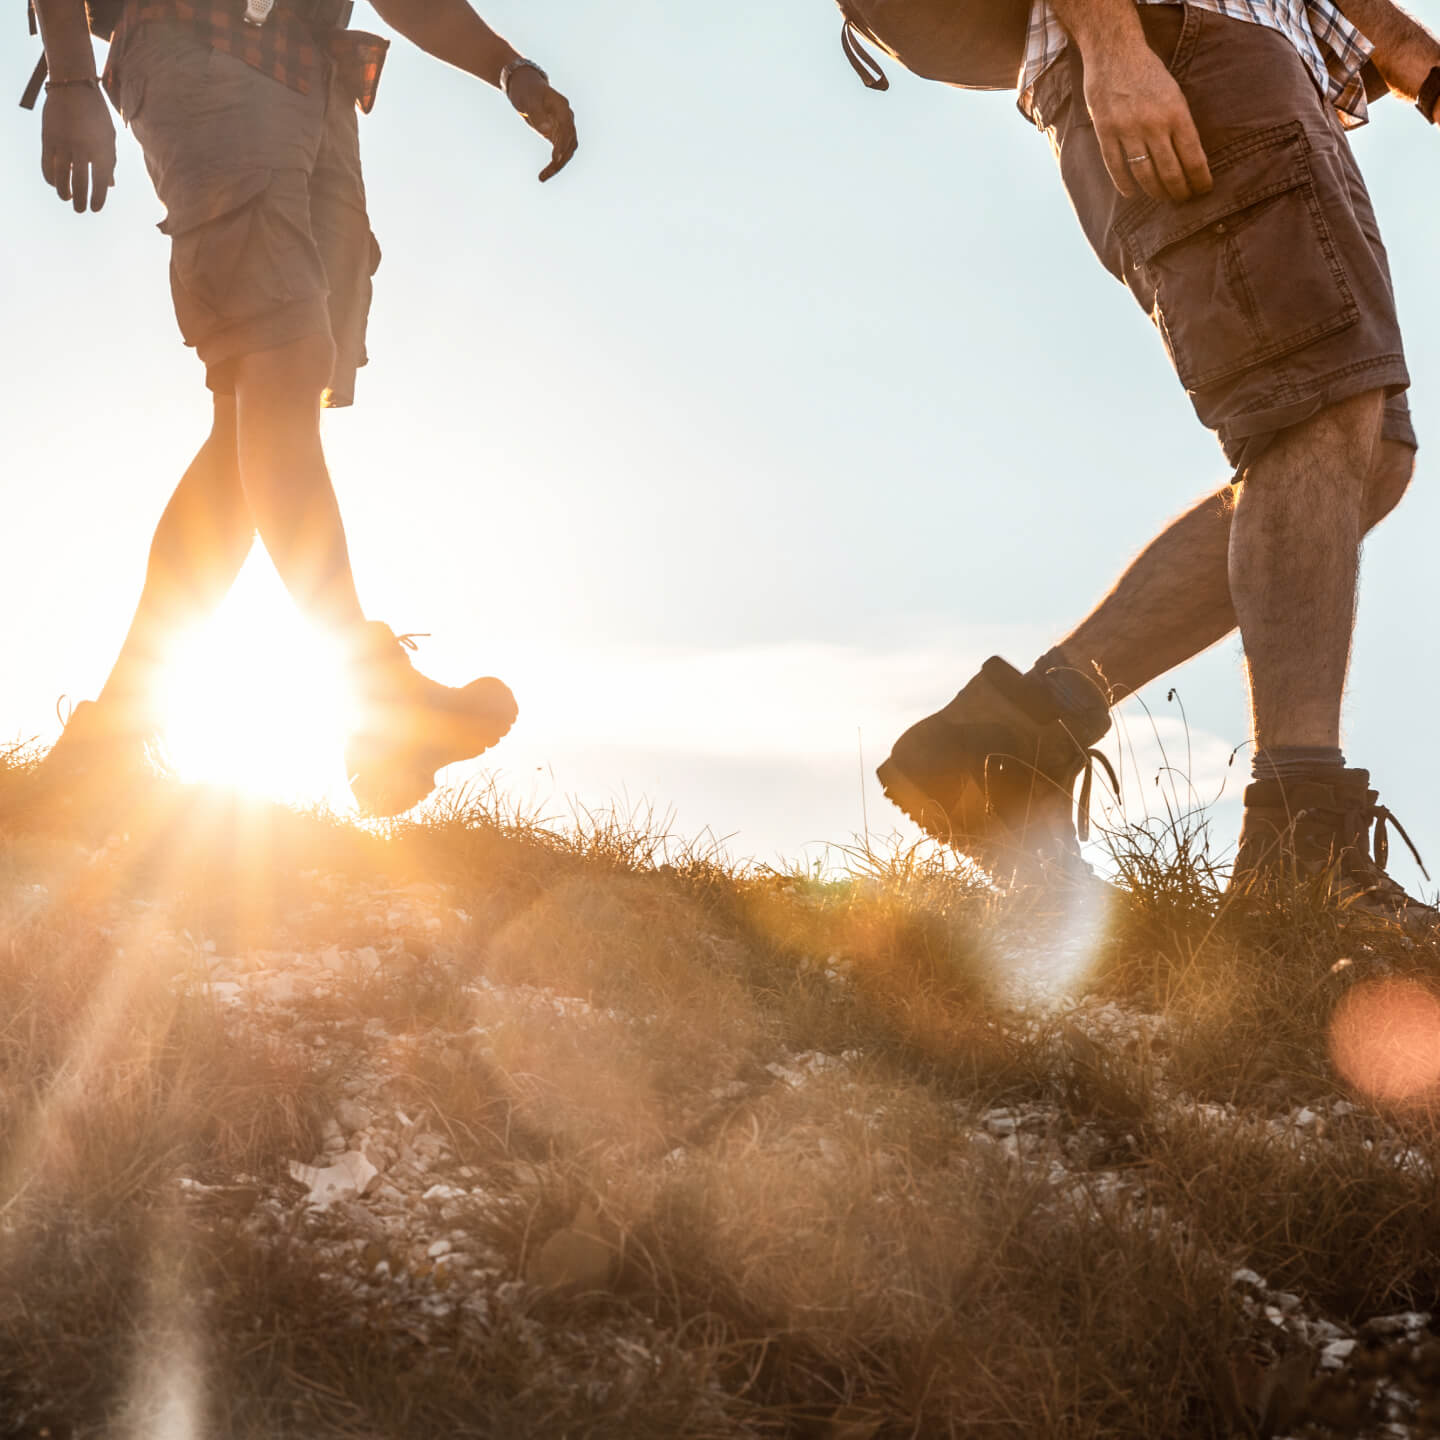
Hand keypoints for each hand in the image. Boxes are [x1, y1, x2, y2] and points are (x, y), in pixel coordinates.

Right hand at [41, 84, 116, 212]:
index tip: (95, 208)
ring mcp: (64, 143)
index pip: (100, 182)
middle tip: (80, 210)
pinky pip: (47, 164)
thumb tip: (109, 186)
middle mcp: (82, 148)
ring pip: (62, 176)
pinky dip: (50, 176)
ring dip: (64, 191)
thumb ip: (109, 162)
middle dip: (81, 200)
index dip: (98, 198)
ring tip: (66, 198)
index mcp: (101, 149)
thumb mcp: (108, 137)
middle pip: (81, 183)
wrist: (74, 87)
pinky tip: (54, 183)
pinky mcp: (48, 138)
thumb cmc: (96, 115)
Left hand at [505, 66, 576, 181]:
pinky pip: (560, 152)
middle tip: (547, 173)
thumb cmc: (526, 90)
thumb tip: (546, 130)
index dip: (563, 144)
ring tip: (543, 176)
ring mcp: (563, 127)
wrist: (524, 86)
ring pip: (567, 150)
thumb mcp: (528, 99)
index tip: (556, 158)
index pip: (567, 128)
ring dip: (557, 165)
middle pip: (570, 142)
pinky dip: (554, 163)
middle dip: (560, 159)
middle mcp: (566, 118)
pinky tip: (544, 174)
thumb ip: (537, 113)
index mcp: (561, 107)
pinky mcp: (557, 134)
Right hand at [1083, 41, 1210, 201]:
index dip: (1200, 179)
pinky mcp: (1106, 133)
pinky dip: (1124, 184)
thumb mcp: (1174, 93)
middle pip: (1170, 171)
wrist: (1115, 54)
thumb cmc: (1148, 73)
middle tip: (1183, 199)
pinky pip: (1116, 167)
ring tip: (1161, 198)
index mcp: (1176, 113)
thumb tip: (1188, 156)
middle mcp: (1154, 125)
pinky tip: (1132, 193)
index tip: (1204, 190)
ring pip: (1145, 174)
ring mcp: (1128, 130)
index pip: (1193, 157)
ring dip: (1155, 191)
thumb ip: (1180, 123)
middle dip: (1179, 191)